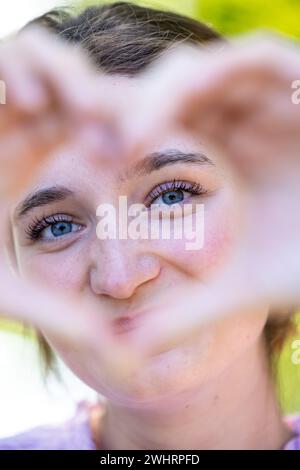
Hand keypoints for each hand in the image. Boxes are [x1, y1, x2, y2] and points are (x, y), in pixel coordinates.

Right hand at [0, 26, 141, 385]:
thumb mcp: (8, 288)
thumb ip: (57, 313)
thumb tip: (112, 349)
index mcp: (60, 164)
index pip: (110, 132)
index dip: (128, 137)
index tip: (131, 156)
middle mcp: (40, 127)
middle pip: (92, 92)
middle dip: (108, 107)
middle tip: (115, 137)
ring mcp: (11, 104)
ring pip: (58, 64)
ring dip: (73, 82)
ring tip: (81, 114)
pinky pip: (11, 55)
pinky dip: (23, 68)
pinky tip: (30, 102)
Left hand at [122, 34, 299, 355]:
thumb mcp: (244, 287)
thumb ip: (189, 310)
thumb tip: (126, 349)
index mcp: (216, 162)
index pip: (154, 130)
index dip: (118, 137)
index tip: (88, 157)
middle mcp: (237, 124)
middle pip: (169, 93)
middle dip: (129, 108)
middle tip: (96, 137)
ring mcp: (270, 99)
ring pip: (203, 71)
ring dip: (163, 93)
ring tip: (130, 135)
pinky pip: (259, 60)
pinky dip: (220, 74)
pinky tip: (185, 101)